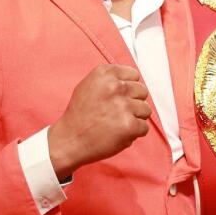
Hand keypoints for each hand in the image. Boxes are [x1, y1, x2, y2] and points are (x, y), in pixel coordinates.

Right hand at [48, 64, 151, 179]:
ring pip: (146, 110)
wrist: (69, 140)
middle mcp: (115, 87)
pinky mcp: (129, 125)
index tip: (119, 97)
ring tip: (117, 124)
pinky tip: (118, 134)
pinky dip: (134, 133)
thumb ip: (110, 79)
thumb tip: (132, 80)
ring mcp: (123, 106)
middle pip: (142, 91)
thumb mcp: (88, 86)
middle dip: (133, 103)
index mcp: (104, 74)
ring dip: (135, 119)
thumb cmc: (79, 115)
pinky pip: (144, 127)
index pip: (134, 75)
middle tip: (117, 113)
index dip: (129, 88)